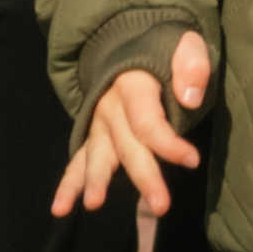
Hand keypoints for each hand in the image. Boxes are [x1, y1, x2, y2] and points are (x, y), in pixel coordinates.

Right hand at [53, 33, 215, 223]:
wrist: (129, 42)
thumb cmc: (165, 50)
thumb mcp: (184, 44)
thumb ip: (190, 64)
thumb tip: (190, 97)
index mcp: (132, 85)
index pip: (148, 120)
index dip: (170, 143)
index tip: (192, 160)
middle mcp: (109, 106)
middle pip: (127, 145)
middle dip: (143, 176)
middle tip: (160, 205)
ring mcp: (98, 124)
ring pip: (97, 156)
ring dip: (95, 181)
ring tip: (93, 204)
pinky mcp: (94, 137)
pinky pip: (78, 162)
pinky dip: (68, 185)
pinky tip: (59, 209)